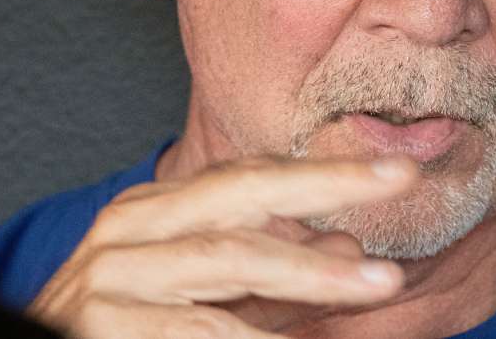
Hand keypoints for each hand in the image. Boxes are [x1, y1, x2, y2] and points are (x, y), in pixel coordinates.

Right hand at [26, 155, 417, 338]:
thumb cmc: (133, 338)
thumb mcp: (214, 305)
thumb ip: (276, 282)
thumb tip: (350, 250)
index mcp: (158, 212)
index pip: (252, 178)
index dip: (326, 174)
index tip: (398, 173)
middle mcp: (131, 227)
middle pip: (242, 191)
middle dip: (326, 184)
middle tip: (400, 178)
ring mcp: (110, 274)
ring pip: (227, 257)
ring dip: (310, 271)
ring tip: (379, 282)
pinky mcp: (95, 323)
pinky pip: (194, 328)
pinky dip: (251, 338)